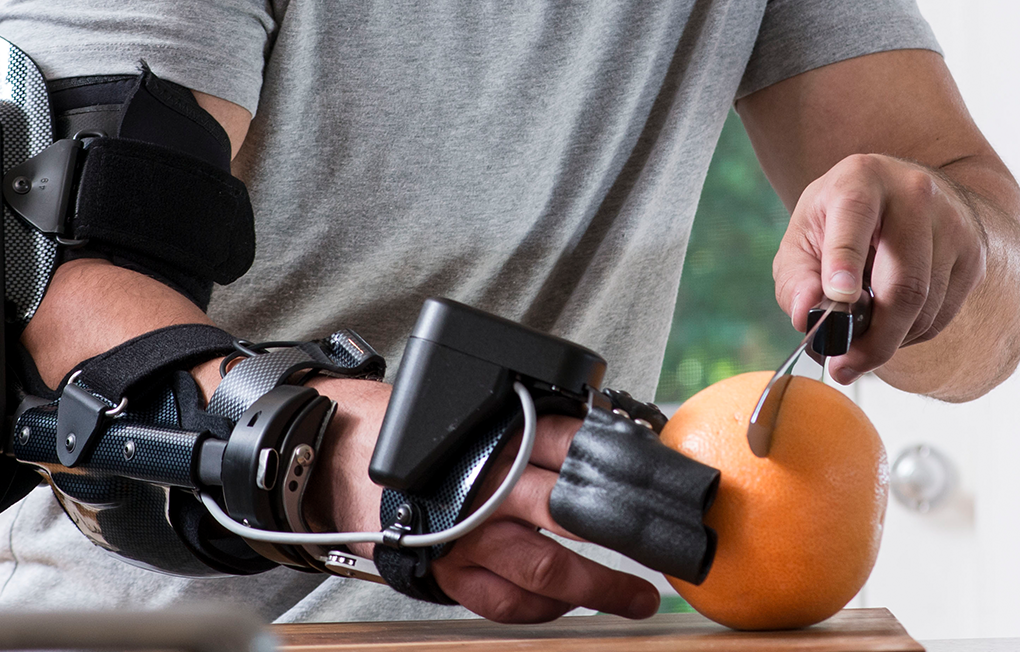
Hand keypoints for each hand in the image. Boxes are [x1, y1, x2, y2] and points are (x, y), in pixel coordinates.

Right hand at [301, 377, 660, 622]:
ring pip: (547, 569)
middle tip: (668, 553)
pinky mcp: (451, 570)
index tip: (671, 489)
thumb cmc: (431, 435)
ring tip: (638, 599)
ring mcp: (472, 533)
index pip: (583, 448)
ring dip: (599, 588)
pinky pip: (507, 602)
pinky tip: (569, 605)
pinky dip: (543, 608)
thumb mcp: (488, 411)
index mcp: (507, 436)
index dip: (632, 468)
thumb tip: (620, 437)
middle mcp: (493, 484)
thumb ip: (546, 426)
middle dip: (629, 538)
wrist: (348, 454)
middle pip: (576, 514)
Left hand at [775, 153, 991, 383]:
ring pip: (925, 307)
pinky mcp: (973, 254)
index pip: (854, 217)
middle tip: (844, 367)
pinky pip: (942, 316)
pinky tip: (892, 321)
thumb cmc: (843, 220)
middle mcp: (914, 194)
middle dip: (874, 337)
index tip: (838, 297)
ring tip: (863, 338)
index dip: (845, 260)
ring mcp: (952, 223)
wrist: (902, 193)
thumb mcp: (805, 235)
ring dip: (890, 339)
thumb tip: (806, 315)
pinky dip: (911, 333)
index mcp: (862, 179)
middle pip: (903, 283)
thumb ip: (796, 278)